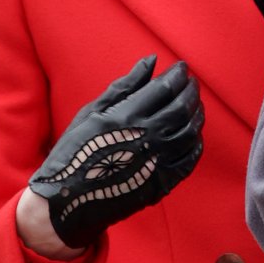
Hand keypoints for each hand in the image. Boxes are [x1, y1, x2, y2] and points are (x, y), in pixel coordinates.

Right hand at [27, 56, 203, 248]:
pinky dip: (196, 143)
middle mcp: (147, 138)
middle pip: (183, 107)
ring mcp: (157, 162)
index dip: (177, 74)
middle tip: (191, 81)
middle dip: (191, 89)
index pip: (165, 87)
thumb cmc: (75, 152)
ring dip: (197, 113)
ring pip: (191, 131)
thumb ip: (125, 86)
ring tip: (194, 104)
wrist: (66, 201)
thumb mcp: (92, 112)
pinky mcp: (161, 184)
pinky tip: (193, 135)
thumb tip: (151, 61)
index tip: (181, 67)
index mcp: (128, 117)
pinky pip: (190, 160)